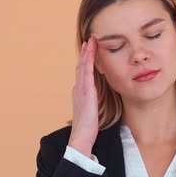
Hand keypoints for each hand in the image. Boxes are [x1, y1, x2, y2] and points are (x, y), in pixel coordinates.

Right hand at [69, 35, 99, 157]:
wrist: (81, 136)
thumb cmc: (87, 128)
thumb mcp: (91, 112)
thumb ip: (93, 104)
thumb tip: (96, 100)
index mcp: (80, 93)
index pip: (82, 74)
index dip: (85, 61)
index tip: (89, 51)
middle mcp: (78, 88)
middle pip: (81, 66)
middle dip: (85, 53)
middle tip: (89, 40)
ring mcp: (81, 88)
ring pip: (83, 65)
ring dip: (87, 52)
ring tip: (90, 40)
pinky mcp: (86, 90)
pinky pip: (87, 70)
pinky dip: (88, 59)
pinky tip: (91, 50)